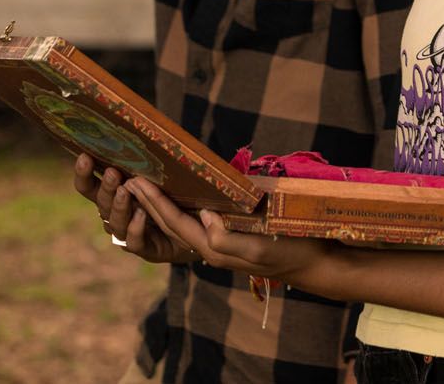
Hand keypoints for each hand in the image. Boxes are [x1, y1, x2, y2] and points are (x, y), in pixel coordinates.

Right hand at [72, 153, 197, 264]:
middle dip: (106, 187)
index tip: (84, 156)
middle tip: (114, 173)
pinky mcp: (145, 249)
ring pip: (115, 222)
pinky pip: (134, 241)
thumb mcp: (161, 176)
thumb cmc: (174, 197)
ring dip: (119, 206)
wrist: (195, 230)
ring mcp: (128, 233)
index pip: (89, 186)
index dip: (83, 174)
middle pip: (101, 203)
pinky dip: (136, 228)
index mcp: (114, 195)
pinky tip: (142, 216)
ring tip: (126, 191)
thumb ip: (149, 163)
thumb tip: (143, 132)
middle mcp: (115, 215)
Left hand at [125, 175, 340, 293]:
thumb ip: (228, 238)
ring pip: (180, 226)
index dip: (154, 202)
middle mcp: (212, 249)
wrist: (316, 264)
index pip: (176, 223)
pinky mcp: (231, 239)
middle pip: (172, 225)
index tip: (135, 181)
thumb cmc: (293, 251)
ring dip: (159, 207)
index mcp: (215, 250)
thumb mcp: (261, 247)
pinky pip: (196, 224)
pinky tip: (178, 197)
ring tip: (142, 188)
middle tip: (127, 179)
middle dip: (148, 203)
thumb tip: (203, 217)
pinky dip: (180, 209)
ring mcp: (221, 245)